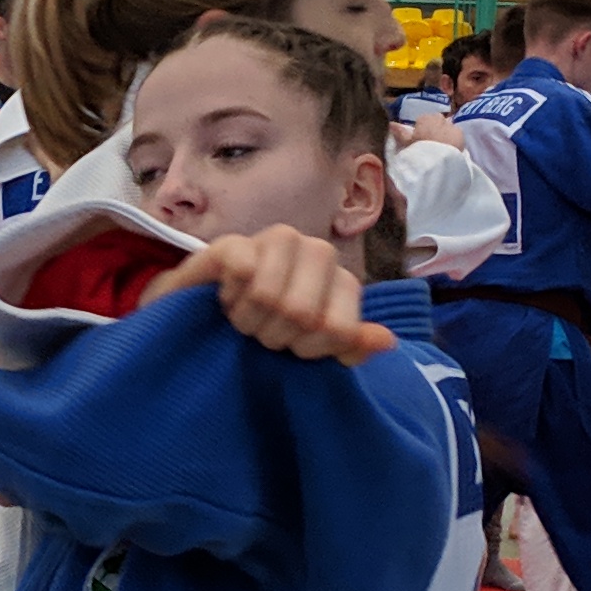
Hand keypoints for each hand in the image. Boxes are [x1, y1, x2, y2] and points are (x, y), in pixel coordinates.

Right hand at [153, 228, 395, 363]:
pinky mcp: (236, 240)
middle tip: (262, 329)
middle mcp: (318, 252)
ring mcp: (279, 240)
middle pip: (301, 314)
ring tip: (243, 314)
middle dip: (274, 335)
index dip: (310, 350)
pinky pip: (241, 269)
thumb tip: (386, 340)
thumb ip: (349, 345)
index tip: (292, 347)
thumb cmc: (267, 328)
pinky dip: (230, 295)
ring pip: (268, 295)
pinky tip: (226, 294)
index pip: (340, 329)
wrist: (204, 315)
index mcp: (342, 281)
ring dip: (247, 319)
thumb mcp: (312, 347)